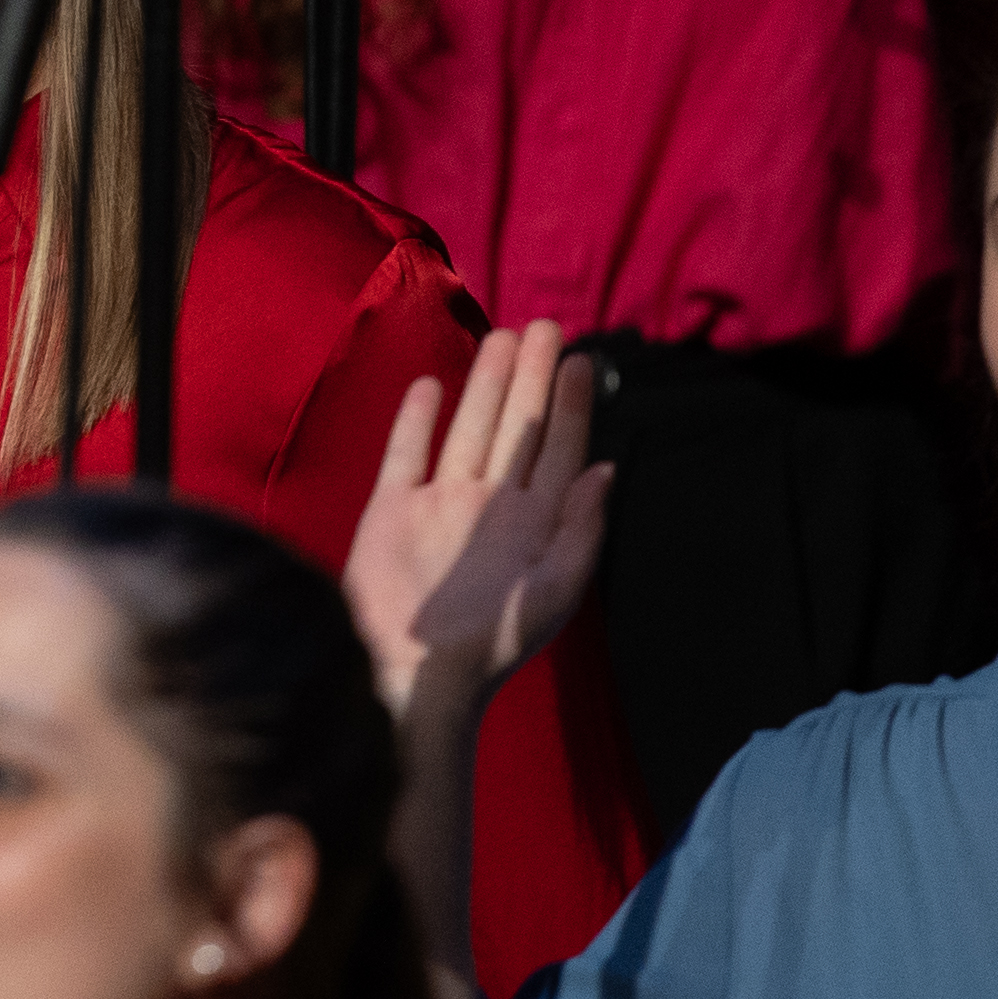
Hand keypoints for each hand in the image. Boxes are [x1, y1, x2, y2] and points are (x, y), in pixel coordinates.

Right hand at [340, 321, 610, 718]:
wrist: (414, 673)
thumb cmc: (492, 640)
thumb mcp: (555, 589)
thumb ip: (582, 529)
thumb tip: (605, 467)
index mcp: (534, 523)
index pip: (558, 449)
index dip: (572, 405)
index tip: (584, 359)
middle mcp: (489, 505)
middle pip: (515, 428)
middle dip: (532, 378)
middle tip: (545, 325)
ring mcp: (439, 505)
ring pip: (467, 430)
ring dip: (483, 385)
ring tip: (500, 338)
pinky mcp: (392, 512)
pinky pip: (406, 455)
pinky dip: (416, 421)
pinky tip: (427, 387)